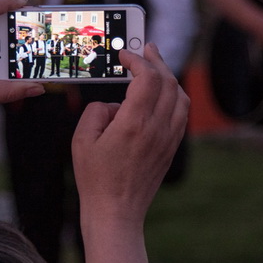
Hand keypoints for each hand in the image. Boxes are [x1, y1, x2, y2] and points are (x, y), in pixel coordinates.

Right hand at [72, 43, 189, 226]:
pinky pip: (181, 114)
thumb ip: (96, 112)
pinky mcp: (170, 148)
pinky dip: (175, 97)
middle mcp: (156, 129)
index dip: (138, 61)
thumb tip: (113, 106)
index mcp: (133, 124)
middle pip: (168, 82)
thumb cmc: (96, 179)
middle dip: (157, 61)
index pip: (147, 79)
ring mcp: (167, 139)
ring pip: (181, 97)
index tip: (125, 56)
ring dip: (169, 77)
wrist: (116, 212)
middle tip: (146, 50)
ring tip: (156, 68)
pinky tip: (163, 94)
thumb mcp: (81, 140)